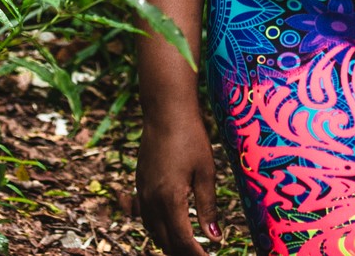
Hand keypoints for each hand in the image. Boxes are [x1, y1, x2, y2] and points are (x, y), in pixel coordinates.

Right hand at [134, 112, 221, 254]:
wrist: (165, 111)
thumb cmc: (190, 137)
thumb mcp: (206, 172)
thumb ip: (208, 207)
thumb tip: (215, 238)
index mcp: (170, 199)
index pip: (183, 240)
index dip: (196, 255)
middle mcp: (152, 200)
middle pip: (165, 241)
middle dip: (183, 253)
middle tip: (201, 255)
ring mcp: (142, 193)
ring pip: (153, 231)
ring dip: (169, 243)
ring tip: (187, 248)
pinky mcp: (139, 185)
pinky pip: (146, 217)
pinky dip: (158, 229)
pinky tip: (169, 228)